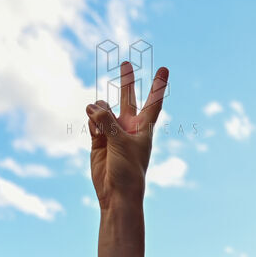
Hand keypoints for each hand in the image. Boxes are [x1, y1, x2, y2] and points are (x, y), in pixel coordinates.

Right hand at [86, 62, 168, 207]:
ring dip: (99, 109)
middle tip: (126, 62)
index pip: (154, 102)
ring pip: (103, 109)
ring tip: (97, 119)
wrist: (117, 194)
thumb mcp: (120, 143)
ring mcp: (113, 132)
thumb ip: (106, 121)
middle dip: (126, 82)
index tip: (164, 69)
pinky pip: (93, 121)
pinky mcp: (98, 140)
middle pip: (128, 99)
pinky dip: (91, 121)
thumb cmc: (128, 170)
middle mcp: (129, 127)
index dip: (158, 85)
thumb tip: (91, 105)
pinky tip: (92, 126)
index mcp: (144, 128)